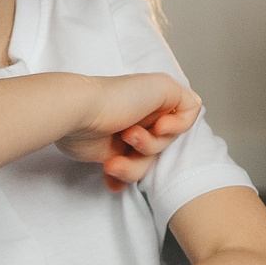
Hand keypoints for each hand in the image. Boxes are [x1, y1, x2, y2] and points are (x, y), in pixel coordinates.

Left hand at [55, 74, 201, 188]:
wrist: (78, 114)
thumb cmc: (117, 99)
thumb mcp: (162, 86)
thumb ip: (187, 100)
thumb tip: (183, 120)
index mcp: (158, 103)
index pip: (184, 122)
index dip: (176, 129)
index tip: (159, 126)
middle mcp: (145, 120)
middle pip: (165, 147)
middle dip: (149, 146)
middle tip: (129, 135)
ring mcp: (127, 140)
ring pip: (146, 165)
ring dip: (132, 166)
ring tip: (113, 159)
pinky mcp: (111, 156)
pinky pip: (125, 176)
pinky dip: (119, 178)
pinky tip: (109, 172)